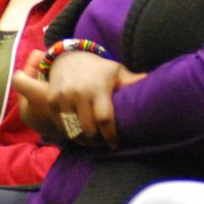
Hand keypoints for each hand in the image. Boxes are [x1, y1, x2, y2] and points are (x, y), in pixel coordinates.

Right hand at [12, 52, 146, 147]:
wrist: (69, 57)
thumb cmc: (99, 69)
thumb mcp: (116, 71)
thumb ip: (132, 80)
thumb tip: (151, 81)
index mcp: (98, 87)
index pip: (104, 118)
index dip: (110, 135)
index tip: (115, 145)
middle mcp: (79, 93)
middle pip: (88, 129)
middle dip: (97, 142)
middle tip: (103, 146)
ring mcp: (63, 97)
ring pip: (73, 130)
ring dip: (83, 141)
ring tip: (92, 144)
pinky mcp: (51, 101)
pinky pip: (60, 126)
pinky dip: (69, 134)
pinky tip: (78, 136)